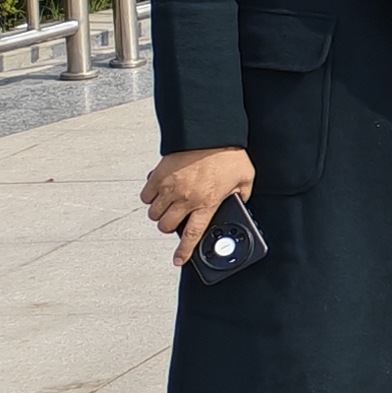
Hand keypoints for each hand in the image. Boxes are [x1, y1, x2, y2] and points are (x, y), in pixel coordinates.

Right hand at [142, 147, 256, 264]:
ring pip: (154, 214)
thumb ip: (242, 195)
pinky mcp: (158, 176)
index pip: (192, 235)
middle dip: (169, 227)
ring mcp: (170, 188)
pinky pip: (145, 196)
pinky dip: (149, 197)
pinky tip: (159, 192)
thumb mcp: (245, 178)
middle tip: (176, 220)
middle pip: (166, 226)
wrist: (209, 132)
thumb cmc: (229, 154)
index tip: (179, 260)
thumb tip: (240, 203)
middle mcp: (186, 198)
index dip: (184, 251)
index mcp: (207, 202)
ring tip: (169, 205)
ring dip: (159, 213)